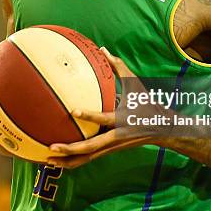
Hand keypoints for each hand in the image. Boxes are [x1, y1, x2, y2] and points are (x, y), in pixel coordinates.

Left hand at [47, 47, 164, 167]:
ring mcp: (112, 146)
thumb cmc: (146, 103)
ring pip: (88, 158)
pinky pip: (89, 158)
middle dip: (71, 149)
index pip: (104, 118)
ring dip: (68, 161)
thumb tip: (103, 49)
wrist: (162, 128)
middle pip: (91, 147)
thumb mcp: (135, 83)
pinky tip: (58, 161)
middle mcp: (115, 136)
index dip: (90, 115)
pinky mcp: (109, 150)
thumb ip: (118, 66)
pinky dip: (74, 161)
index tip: (73, 111)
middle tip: (52, 147)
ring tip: (48, 160)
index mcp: (122, 119)